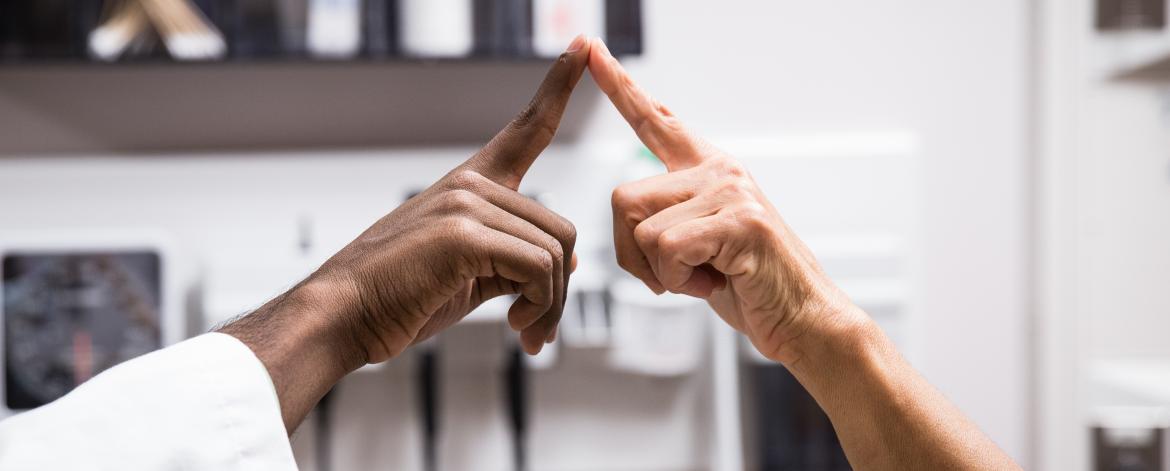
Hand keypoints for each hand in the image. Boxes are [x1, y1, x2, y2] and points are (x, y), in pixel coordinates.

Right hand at [221, 35, 590, 431]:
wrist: (341, 318)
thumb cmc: (401, 298)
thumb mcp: (470, 274)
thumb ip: (516, 258)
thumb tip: (569, 260)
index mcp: (470, 186)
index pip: (524, 130)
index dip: (557, 88)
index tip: (582, 47)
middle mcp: (471, 184)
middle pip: (560, 229)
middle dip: (557, 288)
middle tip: (536, 328)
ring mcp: (466, 203)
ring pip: (555, 253)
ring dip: (549, 304)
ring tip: (526, 333)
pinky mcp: (463, 234)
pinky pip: (539, 268)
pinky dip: (539, 307)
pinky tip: (517, 330)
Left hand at [589, 40, 860, 365]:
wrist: (804, 319)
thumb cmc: (750, 287)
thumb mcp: (700, 247)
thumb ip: (668, 221)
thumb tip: (631, 222)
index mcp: (708, 171)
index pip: (656, 121)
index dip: (621, 88)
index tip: (594, 51)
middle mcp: (718, 170)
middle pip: (623, 198)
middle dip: (631, 253)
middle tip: (675, 276)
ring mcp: (731, 191)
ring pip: (642, 228)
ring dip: (661, 271)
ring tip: (704, 277)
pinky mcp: (739, 219)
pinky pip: (667, 248)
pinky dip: (679, 280)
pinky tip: (714, 282)